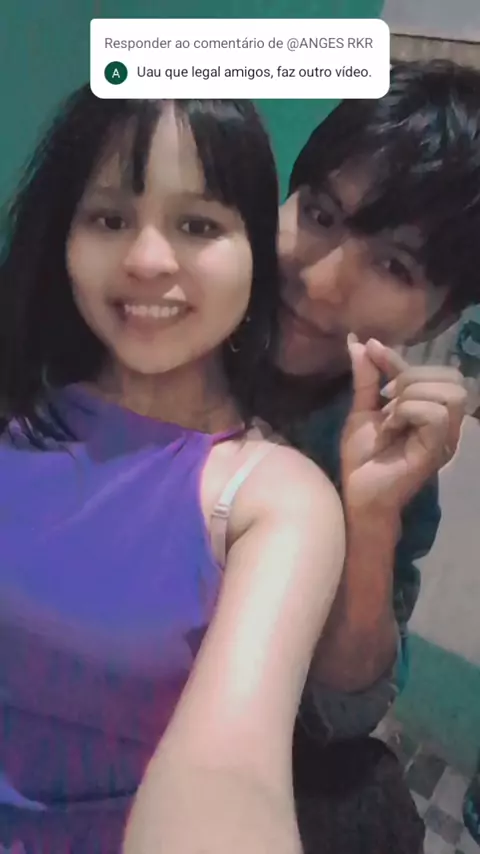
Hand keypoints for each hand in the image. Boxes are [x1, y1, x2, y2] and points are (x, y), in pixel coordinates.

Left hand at [340, 335, 466, 516]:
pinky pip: (436, 414)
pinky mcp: (438, 448)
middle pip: (451, 376)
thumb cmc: (363, 457)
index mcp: (433, 410)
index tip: (372, 350)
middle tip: (386, 400)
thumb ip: (367, 377)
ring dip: (411, 396)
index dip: (402, 357)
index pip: (434, 370)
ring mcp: (447, 437)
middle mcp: (447, 423)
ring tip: (390, 417)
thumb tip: (359, 341)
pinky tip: (392, 428)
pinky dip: (408, 413)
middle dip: (411, 377)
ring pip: (448, 393)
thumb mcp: (363, 409)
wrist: (357, 491)